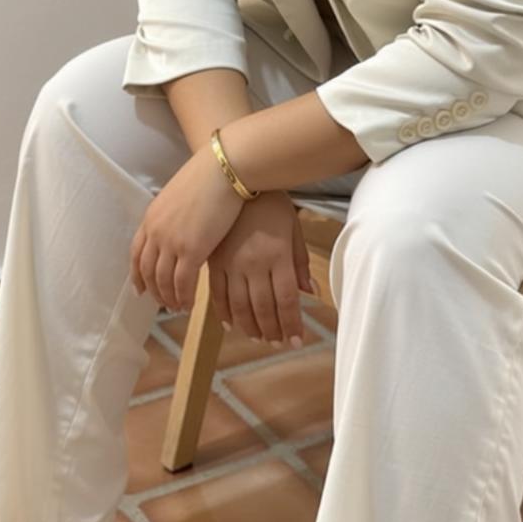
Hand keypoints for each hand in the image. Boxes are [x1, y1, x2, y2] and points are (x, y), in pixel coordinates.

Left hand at [130, 145, 248, 312]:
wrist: (223, 169)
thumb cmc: (210, 176)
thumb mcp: (181, 195)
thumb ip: (174, 214)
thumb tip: (179, 225)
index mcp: (152, 217)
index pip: (137, 252)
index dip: (137, 274)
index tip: (140, 289)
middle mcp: (156, 232)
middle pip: (147, 270)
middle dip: (153, 290)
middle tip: (162, 303)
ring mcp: (172, 242)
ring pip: (163, 280)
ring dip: (169, 297)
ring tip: (178, 307)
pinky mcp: (191, 250)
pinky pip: (182, 283)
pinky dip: (183, 297)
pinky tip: (189, 305)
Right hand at [204, 192, 314, 346]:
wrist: (236, 178)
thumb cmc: (271, 203)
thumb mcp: (293, 228)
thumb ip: (300, 262)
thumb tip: (310, 292)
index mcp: (278, 256)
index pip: (287, 300)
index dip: (292, 325)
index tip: (297, 341)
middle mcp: (254, 264)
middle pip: (264, 308)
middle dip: (272, 331)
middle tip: (277, 343)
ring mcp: (231, 264)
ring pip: (239, 306)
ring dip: (250, 327)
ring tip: (258, 338)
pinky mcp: (213, 260)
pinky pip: (217, 294)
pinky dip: (224, 313)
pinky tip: (231, 325)